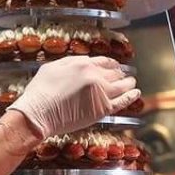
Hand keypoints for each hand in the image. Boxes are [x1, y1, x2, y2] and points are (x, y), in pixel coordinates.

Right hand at [7, 55, 139, 138]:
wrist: (38, 113)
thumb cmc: (40, 93)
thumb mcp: (51, 67)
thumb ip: (70, 63)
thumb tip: (81, 62)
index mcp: (82, 63)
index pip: (103, 61)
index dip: (110, 64)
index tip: (114, 66)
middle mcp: (95, 75)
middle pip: (114, 72)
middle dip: (119, 73)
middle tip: (124, 75)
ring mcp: (101, 92)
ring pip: (122, 85)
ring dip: (128, 83)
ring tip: (132, 83)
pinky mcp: (103, 109)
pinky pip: (122, 101)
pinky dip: (131, 96)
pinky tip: (136, 93)